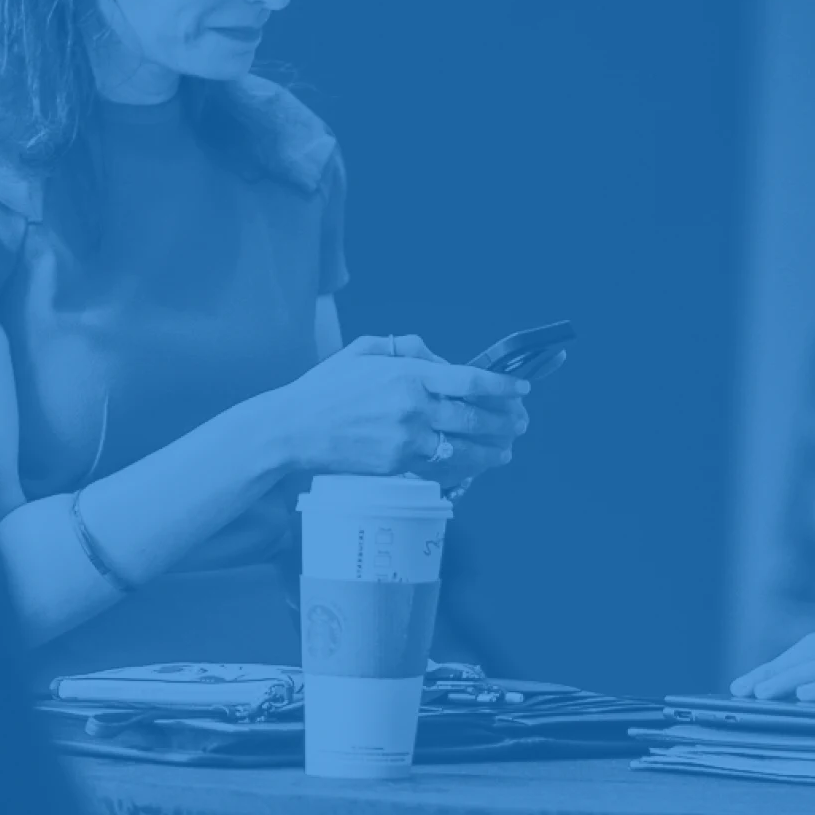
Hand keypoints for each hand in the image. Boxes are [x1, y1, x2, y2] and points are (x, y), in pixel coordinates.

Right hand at [267, 334, 528, 483]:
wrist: (293, 429)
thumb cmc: (327, 387)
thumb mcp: (366, 350)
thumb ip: (409, 348)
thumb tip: (442, 360)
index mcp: (408, 374)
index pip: (468, 379)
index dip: (501, 385)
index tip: (522, 389)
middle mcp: (412, 408)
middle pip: (473, 416)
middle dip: (504, 421)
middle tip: (521, 423)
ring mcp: (406, 440)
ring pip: (462, 447)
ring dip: (490, 450)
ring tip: (506, 450)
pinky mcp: (396, 465)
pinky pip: (439, 466)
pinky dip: (461, 466)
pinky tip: (473, 465)